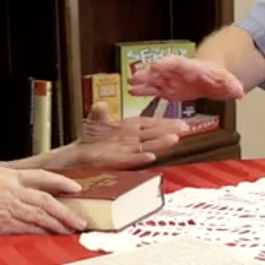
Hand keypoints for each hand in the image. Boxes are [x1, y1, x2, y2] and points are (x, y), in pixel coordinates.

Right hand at [0, 167, 87, 241]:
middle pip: (46, 199)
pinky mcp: (2, 225)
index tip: (76, 189)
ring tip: (73, 232)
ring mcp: (6, 207)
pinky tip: (52, 240)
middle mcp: (9, 188)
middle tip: (81, 220)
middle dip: (66, 211)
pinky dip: (43, 235)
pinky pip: (29, 230)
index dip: (61, 183)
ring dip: (59, 225)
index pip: (40, 176)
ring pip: (41, 216)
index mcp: (3, 174)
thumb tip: (7, 195)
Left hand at [63, 101, 185, 168]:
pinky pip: (131, 159)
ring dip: (160, 144)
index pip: (151, 123)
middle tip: (185, 128)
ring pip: (147, 146)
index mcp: (131, 127)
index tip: (180, 122)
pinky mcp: (118, 160)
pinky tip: (151, 157)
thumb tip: (100, 104)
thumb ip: (100, 113)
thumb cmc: (92, 137)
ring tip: (174, 140)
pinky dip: (141, 158)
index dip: (165, 122)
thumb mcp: (96, 119)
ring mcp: (127, 150)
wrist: (79, 154)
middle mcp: (132, 138)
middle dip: (169, 131)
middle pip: (153, 134)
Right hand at [129, 55, 245, 102]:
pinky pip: (153, 90)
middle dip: (149, 73)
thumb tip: (240, 91)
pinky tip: (132, 92)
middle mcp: (178, 72)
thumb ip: (232, 86)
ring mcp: (171, 80)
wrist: (213, 79)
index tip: (156, 66)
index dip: (167, 65)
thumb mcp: (228, 82)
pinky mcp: (167, 89)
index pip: (178, 64)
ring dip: (143, 82)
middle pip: (162, 70)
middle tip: (136, 77)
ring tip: (130, 85)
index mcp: (192, 68)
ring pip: (155, 79)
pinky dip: (144, 91)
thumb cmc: (218, 78)